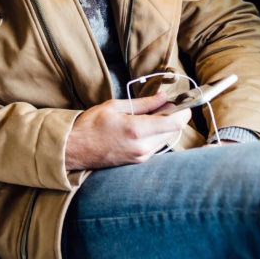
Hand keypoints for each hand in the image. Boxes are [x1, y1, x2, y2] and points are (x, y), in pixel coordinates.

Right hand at [64, 93, 190, 169]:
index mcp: (136, 129)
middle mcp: (143, 146)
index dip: (184, 112)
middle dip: (174, 117)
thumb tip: (163, 97)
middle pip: (173, 131)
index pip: (174, 123)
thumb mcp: (114, 106)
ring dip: (164, 127)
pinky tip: (143, 127)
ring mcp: (141, 156)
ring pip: (166, 139)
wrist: (74, 148)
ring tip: (151, 115)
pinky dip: (155, 135)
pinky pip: (156, 146)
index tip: (184, 103)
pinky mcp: (139, 161)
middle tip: (165, 105)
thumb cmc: (90, 125)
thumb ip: (143, 103)